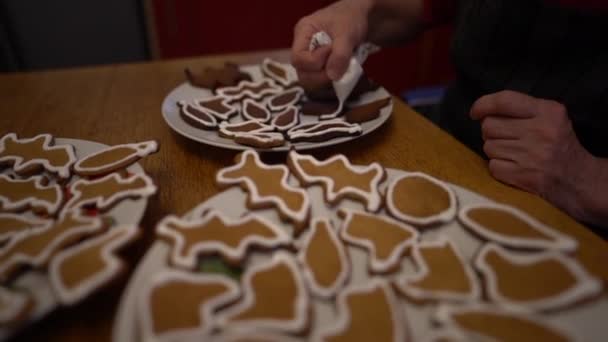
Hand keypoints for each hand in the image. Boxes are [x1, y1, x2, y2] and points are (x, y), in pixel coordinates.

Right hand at [291, 0, 371, 84]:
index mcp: (302, 33)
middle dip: (321, 75)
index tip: (332, 50)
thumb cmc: (350, 19)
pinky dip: (333, 81)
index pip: (298, 58)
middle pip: (302, 73)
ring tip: (343, 66)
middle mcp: (303, 48)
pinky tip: (343, 71)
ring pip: (312, 81)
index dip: (315, 61)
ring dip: (328, 80)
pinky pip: (322, 82)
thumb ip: (340, 54)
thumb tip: (332, 76)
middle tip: (340, 65)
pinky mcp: (320, 68)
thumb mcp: (347, 33)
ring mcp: (311, 60)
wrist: (362, 18)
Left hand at [470, 90, 595, 221]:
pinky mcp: (523, 175)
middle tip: (505, 138)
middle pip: (489, 125)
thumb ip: (522, 109)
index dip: (483, 104)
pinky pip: (492, 166)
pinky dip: (498, 167)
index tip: (475, 112)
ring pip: (488, 146)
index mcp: (548, 112)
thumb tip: (483, 111)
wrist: (577, 179)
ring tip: (513, 153)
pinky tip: (513, 167)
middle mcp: (540, 132)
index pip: (504, 100)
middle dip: (491, 132)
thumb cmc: (558, 144)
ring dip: (495, 150)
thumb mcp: (551, 117)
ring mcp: (531, 155)